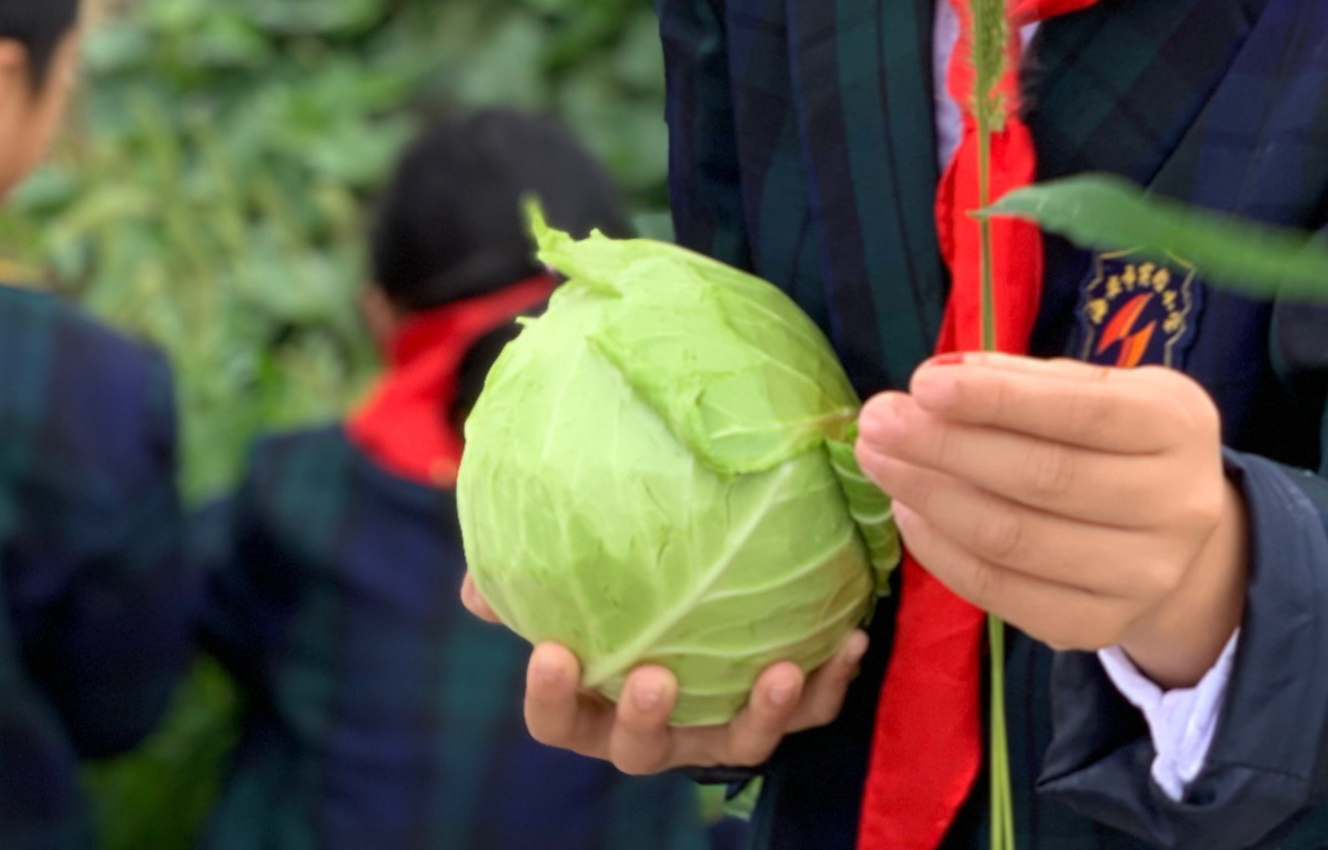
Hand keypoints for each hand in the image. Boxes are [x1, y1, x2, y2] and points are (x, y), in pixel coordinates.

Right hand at [461, 573, 867, 773]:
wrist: (707, 586)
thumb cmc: (620, 589)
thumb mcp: (575, 582)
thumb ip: (527, 577)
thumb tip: (476, 585)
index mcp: (595, 701)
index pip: (556, 718)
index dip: (550, 696)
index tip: (551, 651)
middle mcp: (654, 726)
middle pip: (641, 750)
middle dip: (647, 721)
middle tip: (657, 679)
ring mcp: (714, 726)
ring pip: (736, 743)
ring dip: (761, 714)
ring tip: (781, 671)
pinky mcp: (771, 712)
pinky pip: (805, 711)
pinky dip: (829, 681)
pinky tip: (850, 640)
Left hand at [851, 353, 1247, 686]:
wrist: (1176, 531)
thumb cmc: (1121, 438)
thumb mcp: (1098, 388)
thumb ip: (1024, 379)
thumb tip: (935, 381)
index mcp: (1178, 426)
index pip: (1082, 411)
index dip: (998, 399)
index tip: (923, 383)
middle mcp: (1176, 506)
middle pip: (1042, 479)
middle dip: (944, 447)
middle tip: (878, 422)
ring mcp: (1142, 578)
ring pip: (1014, 540)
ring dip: (930, 498)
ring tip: (881, 461)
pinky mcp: (1099, 628)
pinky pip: (1002, 594)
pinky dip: (943, 552)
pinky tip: (910, 513)